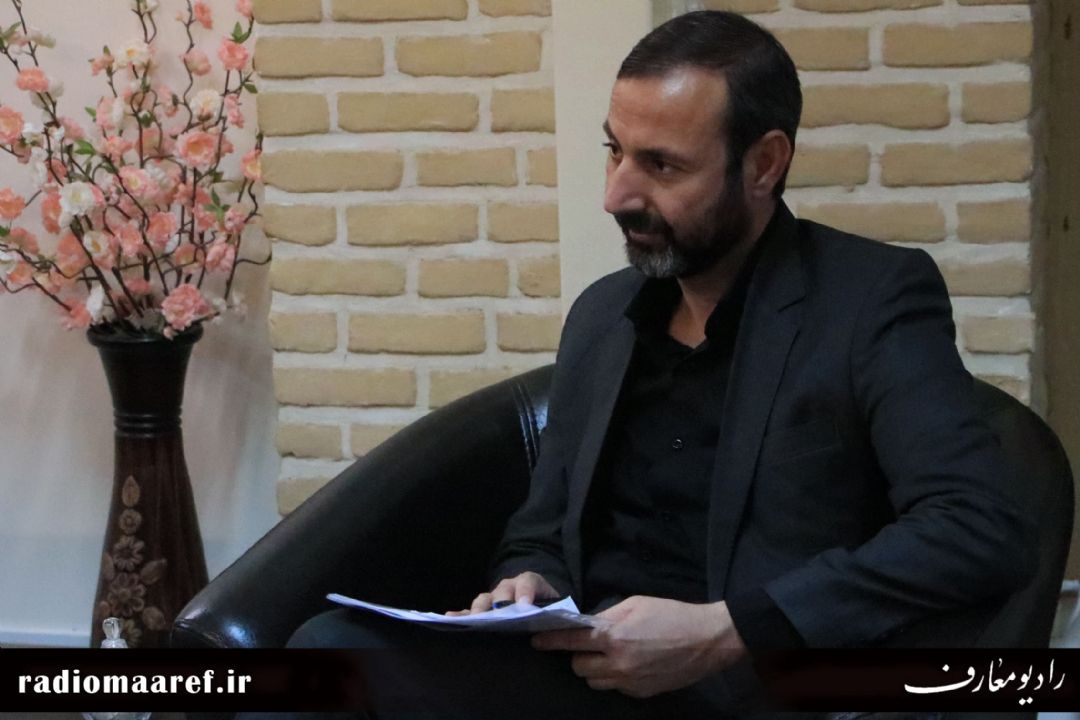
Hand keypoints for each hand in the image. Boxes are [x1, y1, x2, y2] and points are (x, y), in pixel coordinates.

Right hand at [445, 571, 559, 615]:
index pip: (527, 582)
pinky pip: (470, 611)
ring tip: (474, 620)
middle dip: (499, 603)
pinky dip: (460, 615)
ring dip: (478, 610)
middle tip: (497, 616)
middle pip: (501, 592)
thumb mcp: (557, 609)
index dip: (525, 593)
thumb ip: (554, 614)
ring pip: (484, 600)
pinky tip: (450, 617)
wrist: (541, 606)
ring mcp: (494, 598)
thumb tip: (551, 630)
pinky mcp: (484, 610)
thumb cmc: (549, 610)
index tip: (524, 607)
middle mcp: (509, 588)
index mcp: (530, 584)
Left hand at [531, 596, 746, 697]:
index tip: (535, 640)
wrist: (707, 640)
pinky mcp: (641, 693)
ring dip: (595, 669)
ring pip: (594, 681)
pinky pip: (615, 688)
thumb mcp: (636, 603)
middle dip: (579, 656)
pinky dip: (615, 677)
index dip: (550, 641)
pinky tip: (629, 664)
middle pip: (579, 667)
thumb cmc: (671, 614)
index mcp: (614, 636)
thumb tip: (587, 625)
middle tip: (589, 645)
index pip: (571, 641)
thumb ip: (607, 616)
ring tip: (609, 656)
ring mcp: (630, 682)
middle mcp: (618, 663)